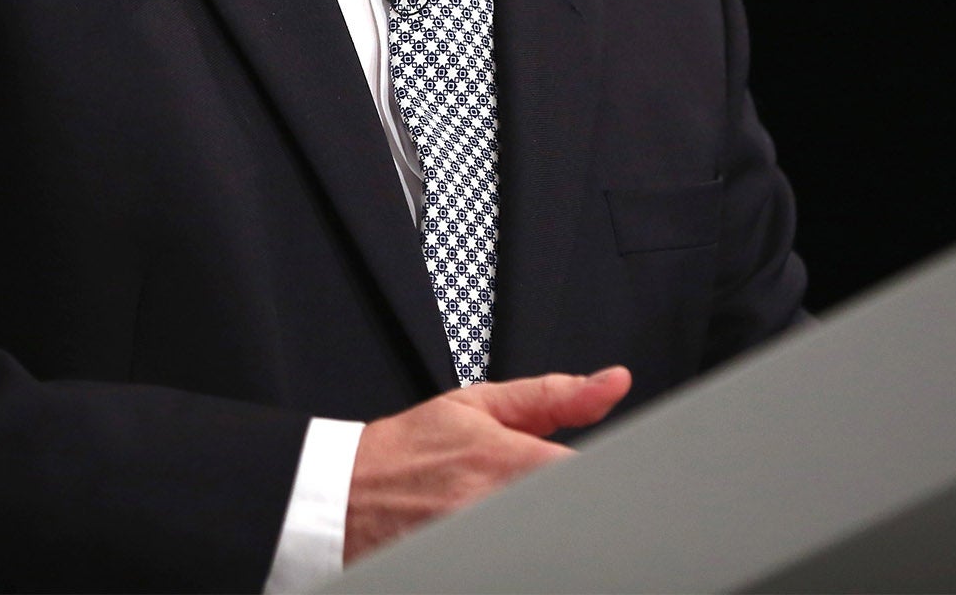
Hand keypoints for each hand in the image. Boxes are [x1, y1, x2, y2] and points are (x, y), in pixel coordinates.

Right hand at [344, 366, 631, 563]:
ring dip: (555, 541)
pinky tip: (516, 546)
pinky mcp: (465, 573)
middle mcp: (494, 510)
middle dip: (586, 515)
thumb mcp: (476, 406)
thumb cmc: (406, 451)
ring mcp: (477, 550)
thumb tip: (614, 383)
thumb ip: (552, 396)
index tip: (616, 483)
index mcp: (505, 461)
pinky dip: (526, 560)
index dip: (613, 482)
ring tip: (543, 527)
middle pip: (575, 522)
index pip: (589, 478)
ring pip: (549, 553)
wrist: (340, 495)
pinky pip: (516, 572)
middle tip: (575, 507)